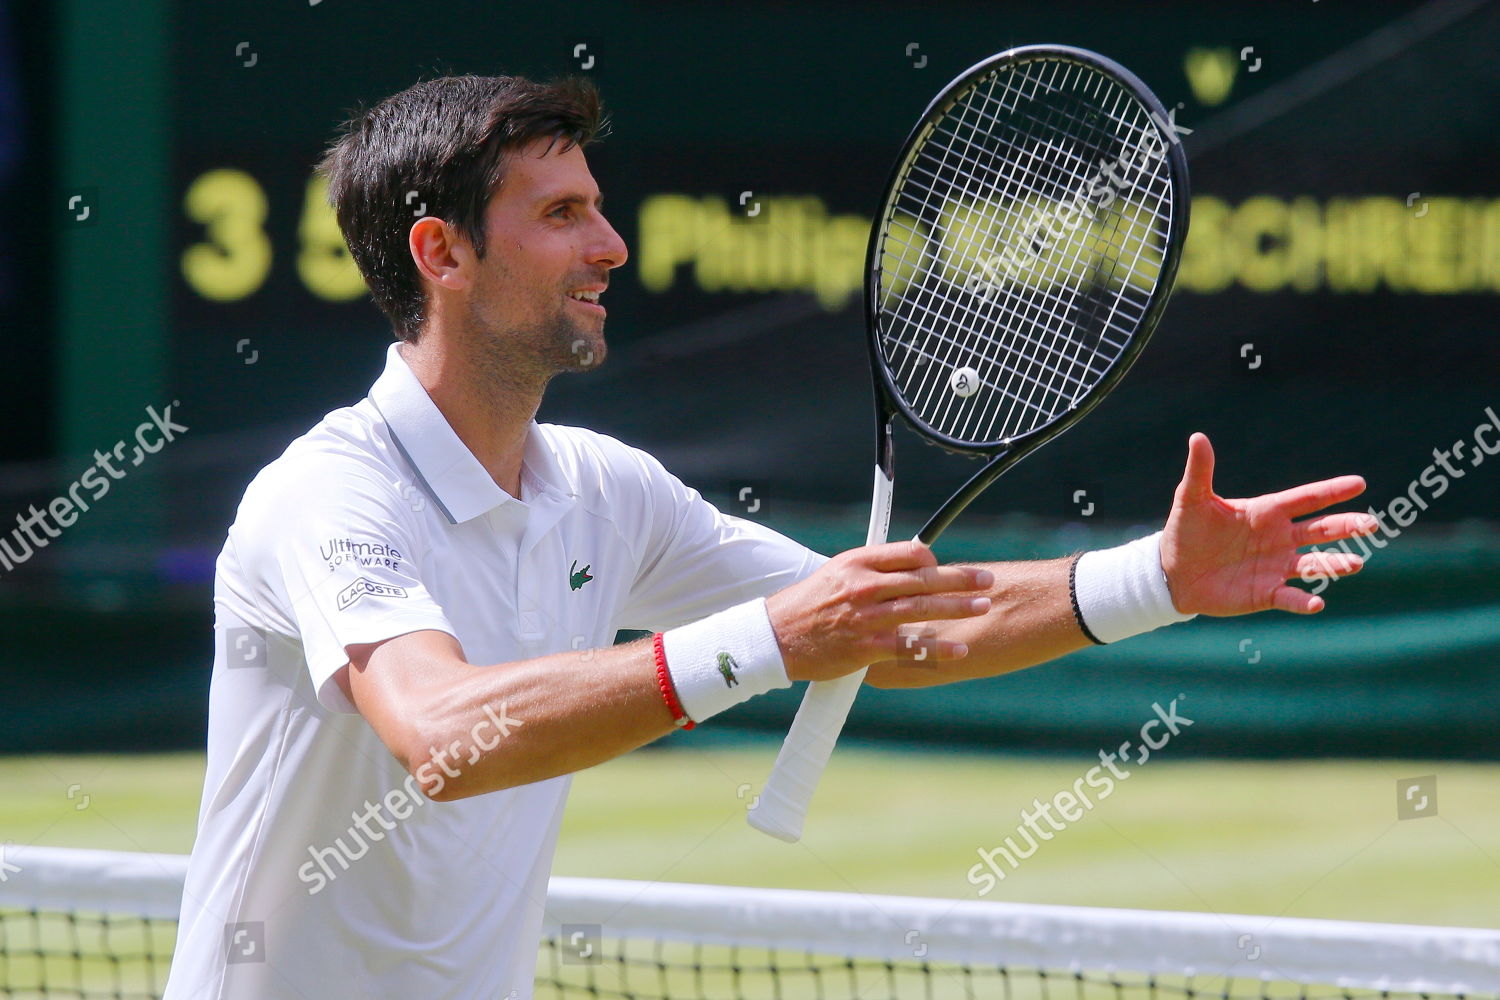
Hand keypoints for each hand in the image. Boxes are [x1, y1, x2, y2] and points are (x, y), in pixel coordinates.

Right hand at [766, 541, 993, 681]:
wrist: (775, 638)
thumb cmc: (807, 606)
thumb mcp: (836, 574)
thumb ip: (871, 569)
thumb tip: (906, 563)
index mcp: (857, 563)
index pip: (908, 552)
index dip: (932, 558)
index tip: (945, 566)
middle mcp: (864, 586)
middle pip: (923, 578)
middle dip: (960, 579)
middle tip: (987, 580)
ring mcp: (866, 617)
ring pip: (922, 609)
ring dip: (957, 607)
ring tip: (983, 606)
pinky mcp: (865, 647)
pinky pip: (909, 646)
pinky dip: (937, 648)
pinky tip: (959, 649)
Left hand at [1160, 433, 1377, 615]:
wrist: (1173, 571)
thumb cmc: (1186, 530)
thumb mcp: (1191, 499)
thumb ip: (1200, 471)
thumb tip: (1198, 437)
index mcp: (1267, 512)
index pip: (1306, 498)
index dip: (1332, 491)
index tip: (1359, 483)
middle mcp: (1279, 538)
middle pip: (1321, 530)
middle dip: (1346, 526)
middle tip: (1371, 524)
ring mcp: (1276, 566)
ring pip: (1314, 564)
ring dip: (1335, 564)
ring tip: (1355, 563)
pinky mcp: (1266, 593)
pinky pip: (1291, 598)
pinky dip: (1304, 601)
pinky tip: (1316, 604)